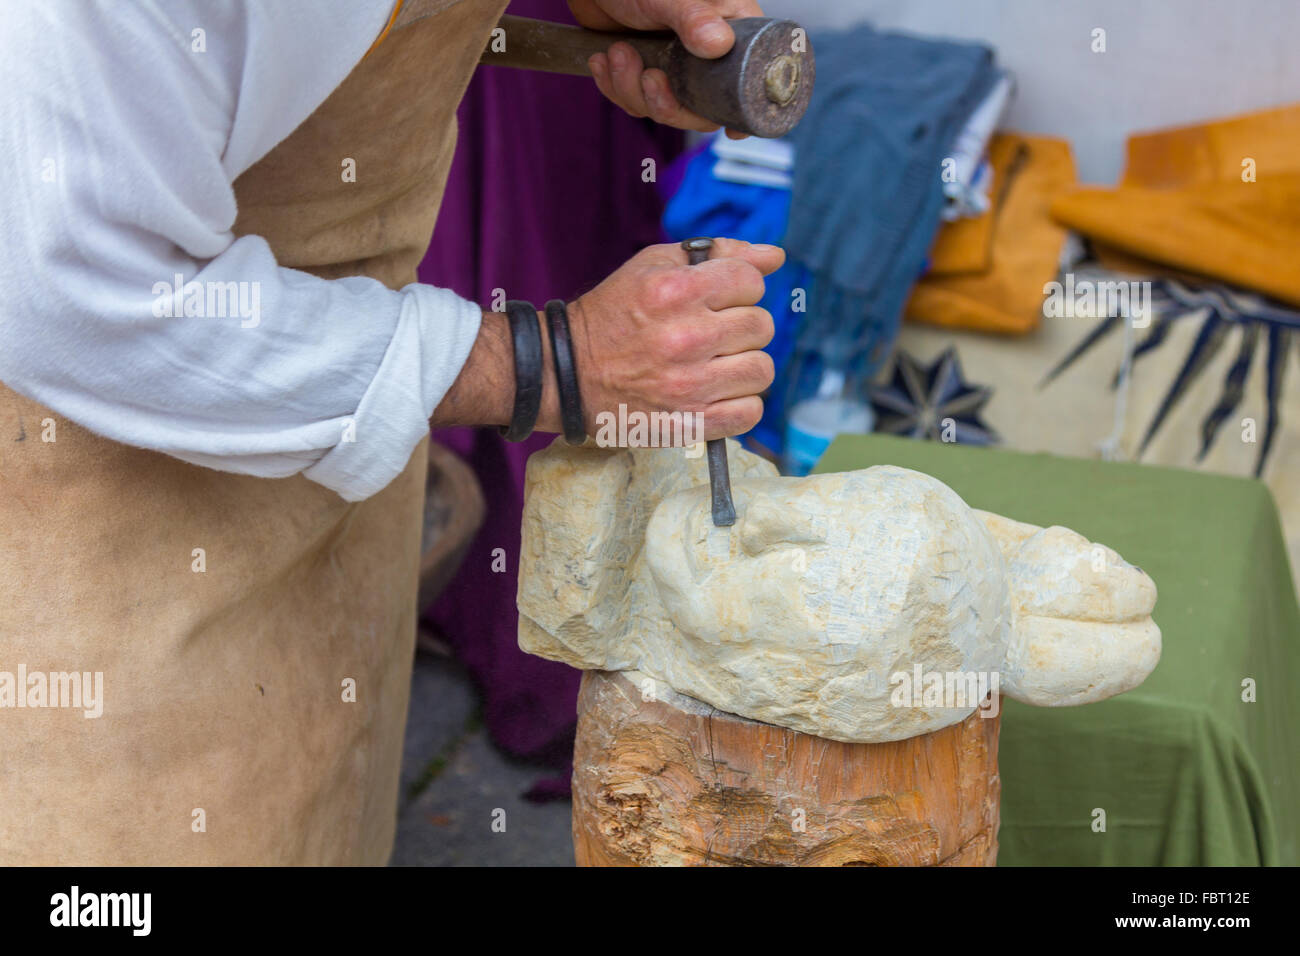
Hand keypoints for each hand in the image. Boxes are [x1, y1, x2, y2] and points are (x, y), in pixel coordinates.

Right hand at [564, 238, 783, 441]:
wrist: (568, 372)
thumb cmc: (615, 314)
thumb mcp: (654, 265)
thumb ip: (718, 253)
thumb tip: (775, 256)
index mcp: (676, 291)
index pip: (751, 281)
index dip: (738, 287)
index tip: (717, 298)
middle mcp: (685, 338)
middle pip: (761, 326)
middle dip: (741, 325)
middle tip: (713, 333)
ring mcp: (688, 385)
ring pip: (761, 370)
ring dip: (743, 366)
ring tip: (715, 364)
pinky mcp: (688, 423)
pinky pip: (750, 413)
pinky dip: (740, 404)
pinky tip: (717, 394)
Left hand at [569, 0, 764, 137]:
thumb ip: (694, 18)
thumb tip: (718, 44)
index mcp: (730, 32)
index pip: (748, 82)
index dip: (742, 111)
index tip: (733, 132)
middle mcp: (707, 56)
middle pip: (700, 111)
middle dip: (667, 104)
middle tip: (648, 77)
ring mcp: (675, 69)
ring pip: (661, 109)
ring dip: (631, 89)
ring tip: (617, 52)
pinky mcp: (645, 75)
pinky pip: (635, 102)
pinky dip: (615, 87)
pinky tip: (602, 59)